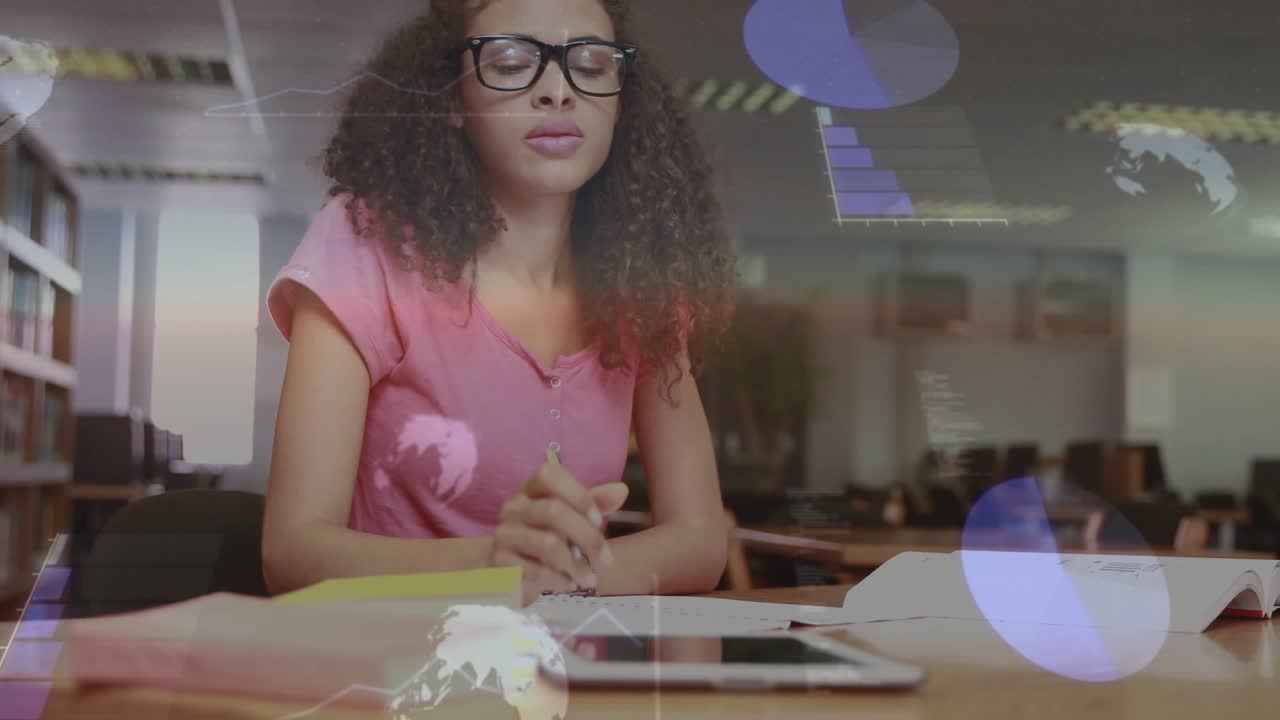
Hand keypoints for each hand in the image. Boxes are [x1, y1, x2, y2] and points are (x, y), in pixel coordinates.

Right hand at [491, 457, 628, 603]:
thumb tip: (621, 491)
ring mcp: (505, 535)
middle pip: (553, 511)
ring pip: (547, 543)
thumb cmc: (544, 537)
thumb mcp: (569, 517)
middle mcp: (513, 507)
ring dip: (576, 564)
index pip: (549, 475)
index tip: (597, 519)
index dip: (578, 495)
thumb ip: (593, 503)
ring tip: (589, 577)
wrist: (508, 569)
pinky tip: (569, 584)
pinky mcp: (501, 563)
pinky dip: (560, 580)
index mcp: (531, 490)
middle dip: (588, 537)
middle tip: (606, 559)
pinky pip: (537, 571)